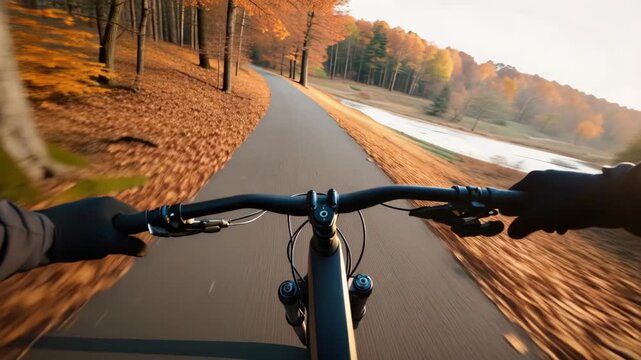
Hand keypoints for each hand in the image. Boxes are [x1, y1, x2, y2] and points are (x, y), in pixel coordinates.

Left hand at [39, 197, 146, 262]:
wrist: (39, 236)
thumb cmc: (78, 236)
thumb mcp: (109, 243)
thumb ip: (130, 245)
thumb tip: (144, 249)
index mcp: (111, 204)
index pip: (135, 215)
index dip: (136, 231)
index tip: (129, 243)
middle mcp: (99, 203)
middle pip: (119, 224)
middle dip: (115, 239)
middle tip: (105, 247)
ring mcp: (85, 210)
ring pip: (105, 230)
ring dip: (101, 243)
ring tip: (88, 249)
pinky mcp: (73, 219)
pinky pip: (91, 232)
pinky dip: (88, 242)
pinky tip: (78, 248)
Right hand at [501, 165, 636, 238]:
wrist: (607, 199)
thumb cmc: (567, 205)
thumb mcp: (537, 218)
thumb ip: (521, 226)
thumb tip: (511, 233)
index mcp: (532, 180)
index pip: (510, 196)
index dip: (511, 211)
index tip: (517, 223)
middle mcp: (544, 180)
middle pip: (528, 203)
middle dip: (533, 220)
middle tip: (541, 228)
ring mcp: (560, 185)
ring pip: (545, 208)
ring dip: (547, 221)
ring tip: (557, 228)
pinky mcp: (574, 192)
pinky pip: (559, 207)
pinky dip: (560, 218)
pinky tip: (567, 225)